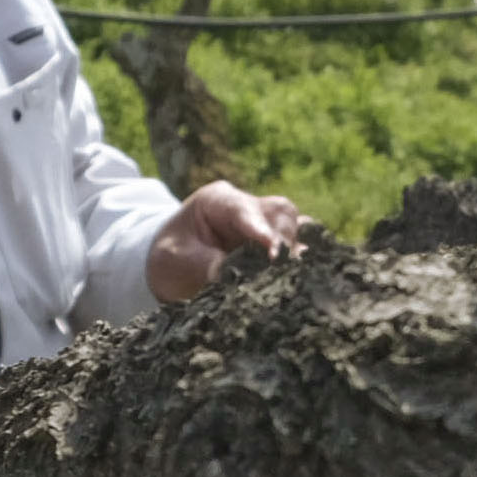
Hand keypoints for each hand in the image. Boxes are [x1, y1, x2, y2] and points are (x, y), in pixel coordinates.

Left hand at [147, 181, 303, 302]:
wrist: (170, 269)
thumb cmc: (169, 259)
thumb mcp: (175, 262)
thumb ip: (203, 265)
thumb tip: (230, 275)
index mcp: (218, 200)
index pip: (246, 210)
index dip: (264, 231)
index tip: (275, 254)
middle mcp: (247, 206)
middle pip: (280, 213)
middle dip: (286, 241)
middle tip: (289, 271)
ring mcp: (263, 223)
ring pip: (295, 225)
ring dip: (297, 250)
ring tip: (299, 276)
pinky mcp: (273, 243)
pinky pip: (297, 243)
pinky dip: (301, 259)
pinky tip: (307, 276)